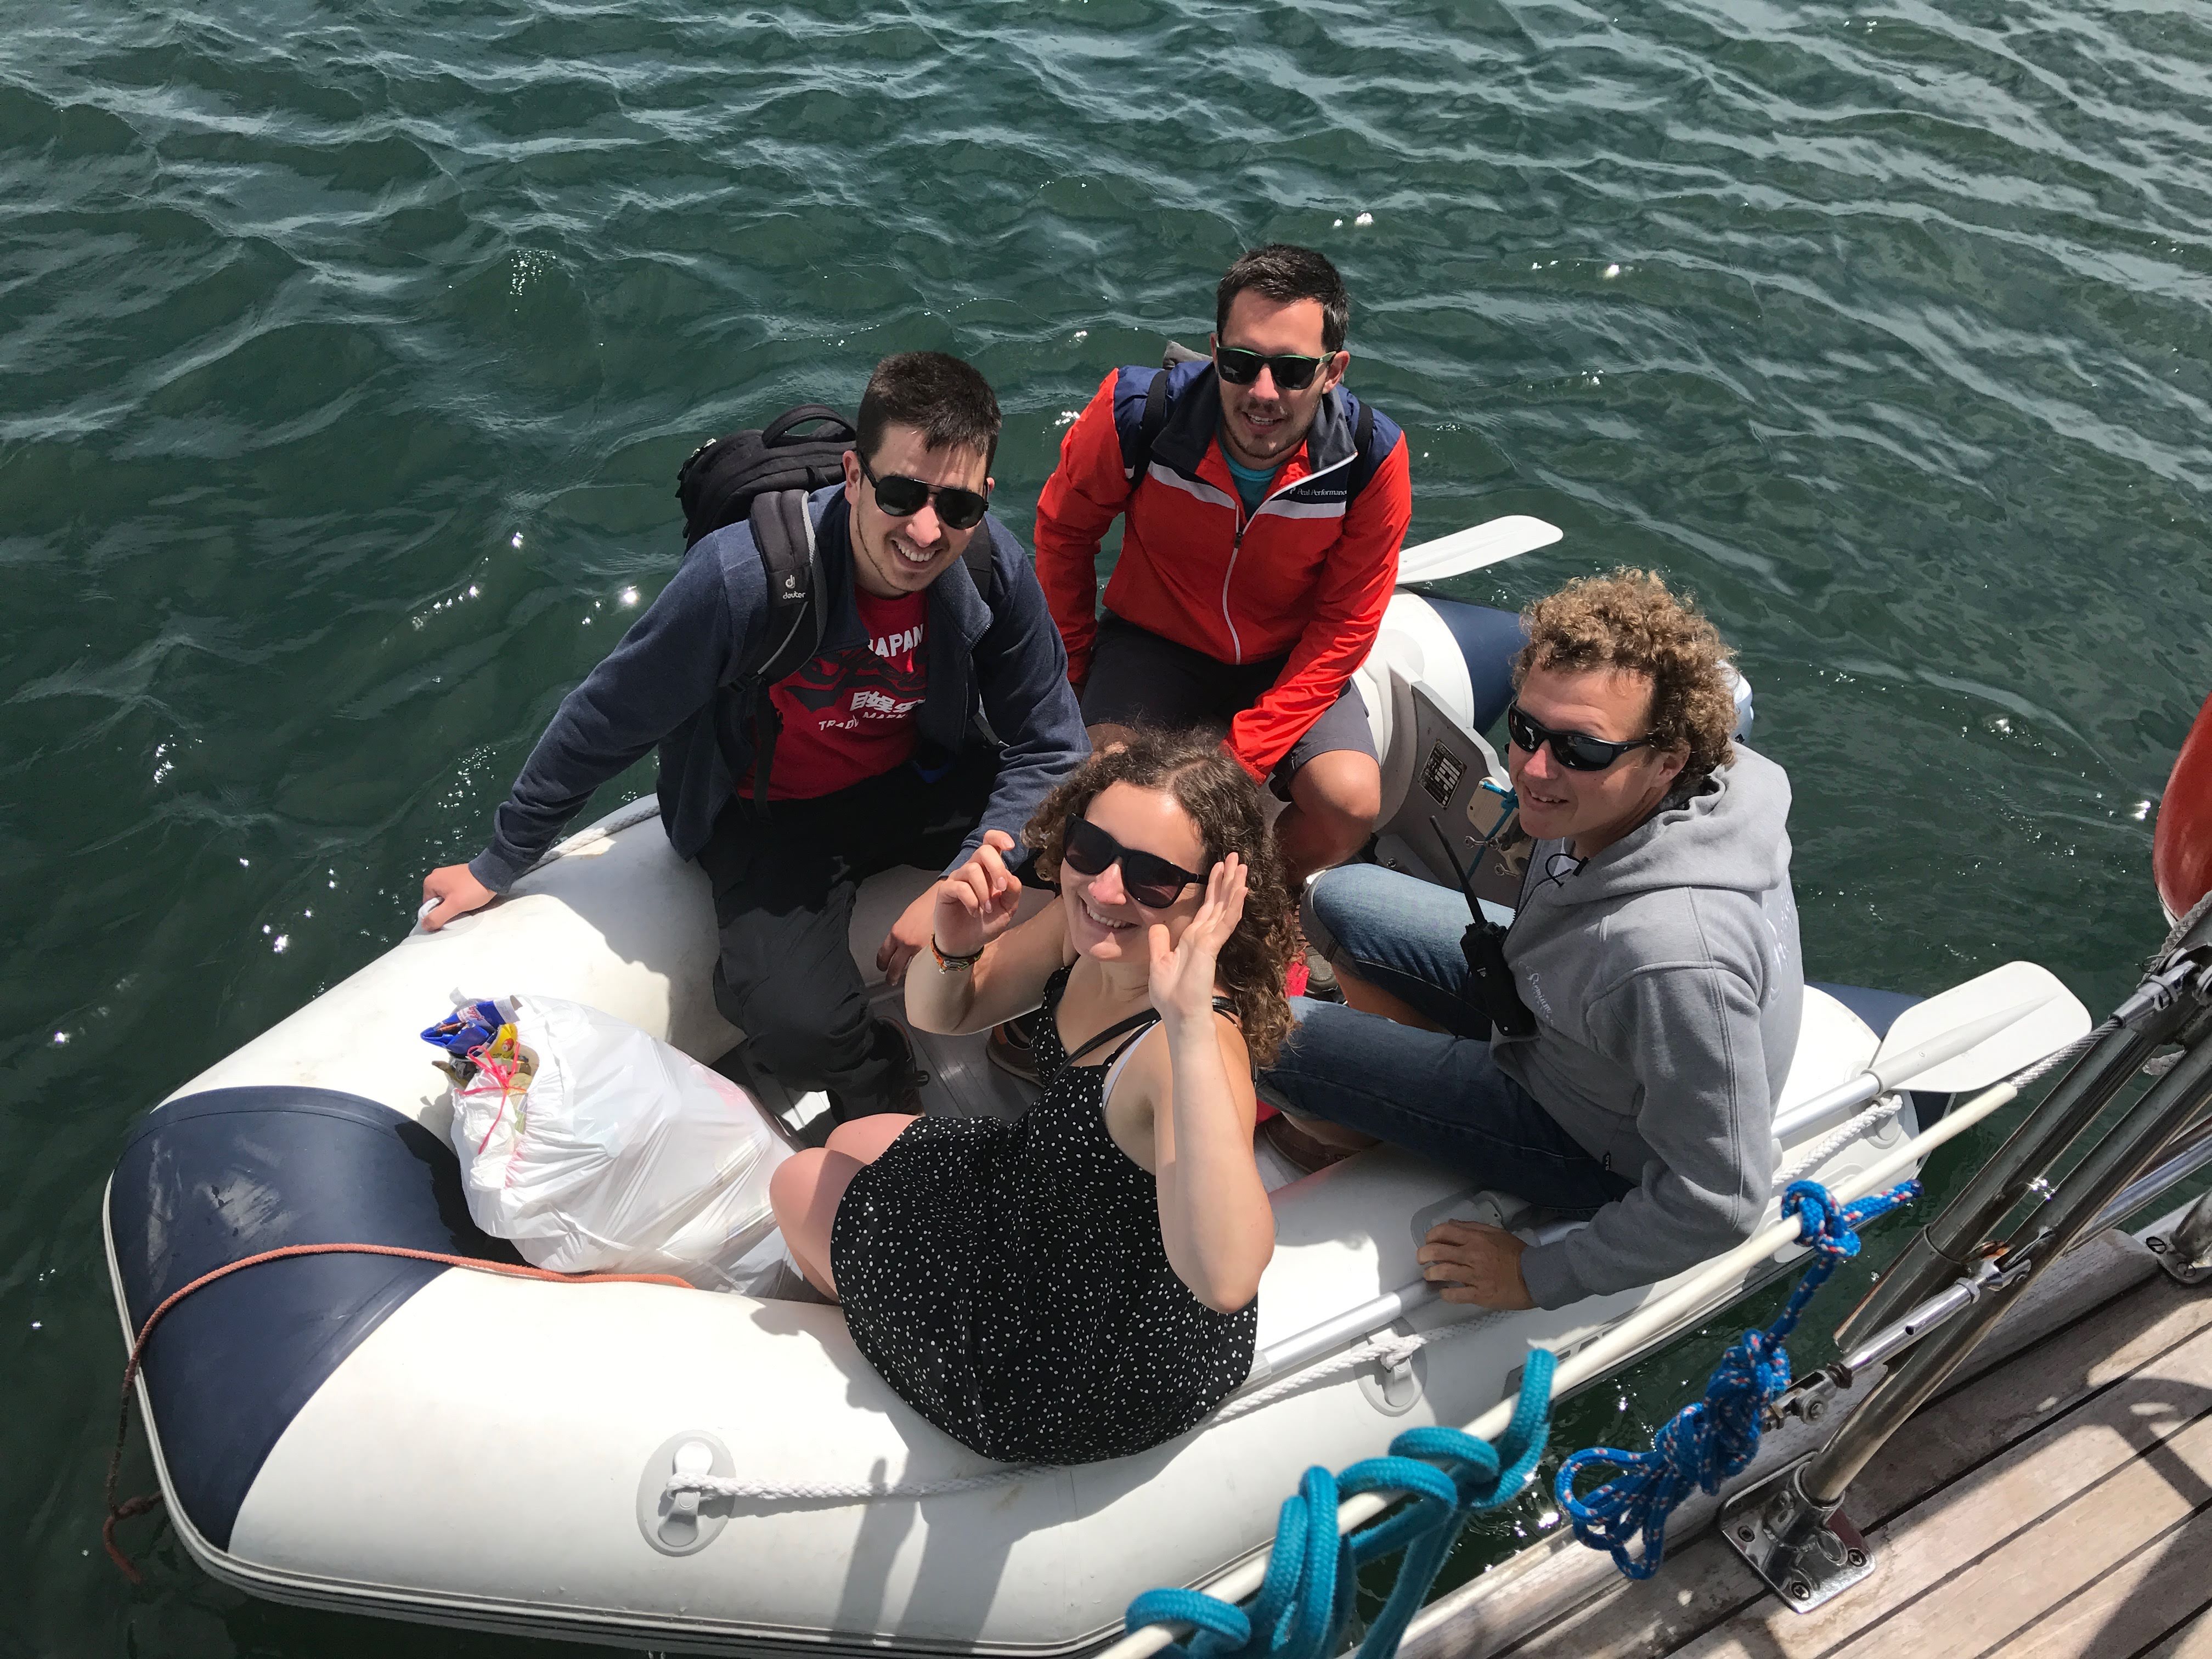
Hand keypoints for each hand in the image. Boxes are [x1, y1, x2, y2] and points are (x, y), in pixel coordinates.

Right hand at [421, 864, 494, 931]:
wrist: (493, 873)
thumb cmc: (471, 890)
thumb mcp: (453, 906)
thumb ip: (437, 917)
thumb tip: (424, 926)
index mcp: (430, 882)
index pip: (428, 906)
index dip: (438, 914)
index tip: (452, 914)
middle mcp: (436, 875)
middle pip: (437, 901)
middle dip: (447, 908)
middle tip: (460, 910)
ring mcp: (447, 873)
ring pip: (446, 896)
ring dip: (454, 903)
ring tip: (466, 904)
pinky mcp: (458, 874)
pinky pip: (454, 890)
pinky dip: (459, 896)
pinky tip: (469, 898)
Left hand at [876, 889, 937, 985]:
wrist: (945, 898)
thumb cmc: (928, 904)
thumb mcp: (908, 917)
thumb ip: (901, 933)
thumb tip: (899, 944)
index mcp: (897, 932)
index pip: (883, 954)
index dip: (881, 964)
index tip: (882, 968)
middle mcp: (907, 943)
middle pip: (895, 967)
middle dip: (891, 976)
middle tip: (891, 981)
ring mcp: (922, 949)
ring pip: (912, 969)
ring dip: (911, 973)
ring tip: (912, 976)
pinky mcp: (937, 952)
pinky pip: (928, 965)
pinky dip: (927, 967)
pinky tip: (929, 969)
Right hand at [914, 830, 1022, 972]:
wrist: (967, 943)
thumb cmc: (987, 923)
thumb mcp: (1007, 910)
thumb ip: (1013, 892)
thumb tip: (1012, 876)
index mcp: (990, 870)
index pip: (991, 843)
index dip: (999, 838)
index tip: (1010, 846)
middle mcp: (974, 870)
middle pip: (984, 851)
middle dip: (997, 868)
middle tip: (1002, 889)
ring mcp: (959, 878)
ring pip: (972, 869)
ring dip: (984, 891)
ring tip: (987, 909)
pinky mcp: (946, 890)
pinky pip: (960, 886)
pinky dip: (971, 900)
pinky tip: (974, 912)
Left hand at [1146, 854, 1247, 1031]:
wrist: (1179, 1015)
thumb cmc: (1171, 995)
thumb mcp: (1158, 962)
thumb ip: (1160, 941)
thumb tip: (1157, 923)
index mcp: (1193, 938)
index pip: (1207, 907)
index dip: (1213, 886)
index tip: (1219, 867)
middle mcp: (1205, 936)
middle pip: (1219, 901)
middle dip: (1228, 879)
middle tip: (1237, 857)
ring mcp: (1210, 940)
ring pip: (1225, 906)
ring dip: (1234, 885)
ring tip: (1242, 865)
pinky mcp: (1212, 946)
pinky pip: (1225, 921)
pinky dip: (1234, 904)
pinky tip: (1242, 889)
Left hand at [1417, 1219, 1535, 1309]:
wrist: (1536, 1276)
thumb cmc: (1517, 1254)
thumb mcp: (1497, 1233)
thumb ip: (1473, 1227)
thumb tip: (1452, 1225)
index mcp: (1476, 1238)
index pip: (1443, 1231)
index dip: (1431, 1236)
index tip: (1429, 1241)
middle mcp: (1472, 1255)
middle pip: (1436, 1251)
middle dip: (1423, 1255)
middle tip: (1422, 1259)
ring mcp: (1474, 1276)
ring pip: (1442, 1272)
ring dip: (1430, 1274)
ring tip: (1430, 1276)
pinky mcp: (1479, 1294)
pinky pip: (1455, 1295)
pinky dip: (1445, 1294)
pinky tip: (1445, 1292)